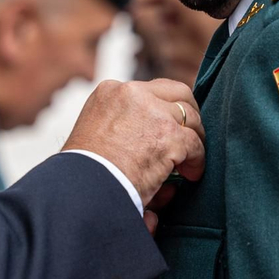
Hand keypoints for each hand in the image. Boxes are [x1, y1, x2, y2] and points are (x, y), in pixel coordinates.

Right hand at [64, 79, 204, 208]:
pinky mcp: (168, 135)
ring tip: (188, 161)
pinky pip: (195, 144)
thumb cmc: (84, 173)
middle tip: (189, 139)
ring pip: (191, 117)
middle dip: (187, 117)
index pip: (151, 90)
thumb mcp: (95, 135)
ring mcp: (153, 112)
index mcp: (110, 91)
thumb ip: (122, 130)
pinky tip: (190, 175)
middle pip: (177, 93)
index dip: (164, 110)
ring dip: (193, 139)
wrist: (80, 188)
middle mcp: (132, 93)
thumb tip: (149, 148)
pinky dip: (197, 160)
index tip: (167, 128)